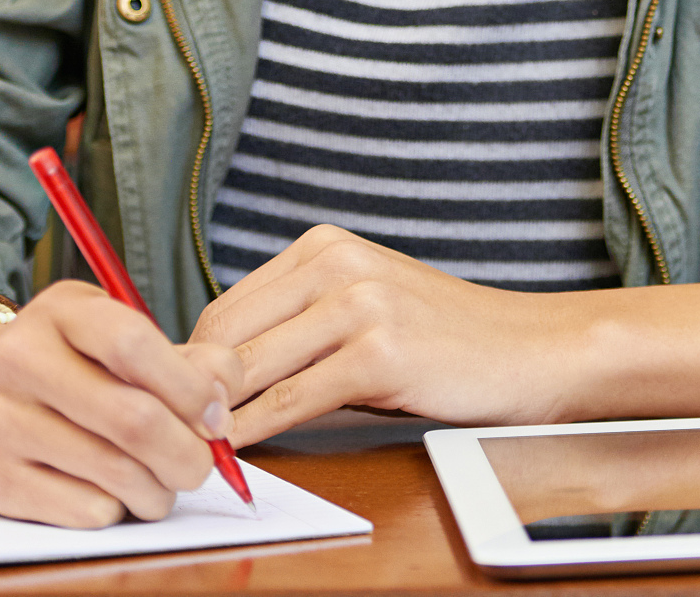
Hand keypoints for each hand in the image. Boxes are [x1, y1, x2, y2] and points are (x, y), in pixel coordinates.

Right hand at [0, 279, 242, 527]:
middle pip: (132, 418)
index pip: (132, 344)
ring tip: (164, 483)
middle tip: (200, 464)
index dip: (188, 386)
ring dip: (160, 489)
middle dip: (187, 453)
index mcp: (61, 312)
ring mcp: (2, 423)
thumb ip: (179, 357)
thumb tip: (223, 395)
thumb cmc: (58, 363)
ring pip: (115, 473)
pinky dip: (119, 508)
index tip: (216, 414)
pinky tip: (114, 492)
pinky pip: (86, 509)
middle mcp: (21, 360)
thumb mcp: (109, 334)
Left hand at [190, 224, 586, 444]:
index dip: (190, 361)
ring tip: (192, 447)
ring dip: (213, 415)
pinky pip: (290, 402)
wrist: (530, 350)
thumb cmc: (444, 338)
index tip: (173, 402)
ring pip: (250, 368)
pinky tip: (238, 451)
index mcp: (325, 246)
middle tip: (169, 433)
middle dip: (191, 390)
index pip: (225, 306)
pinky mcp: (379, 354)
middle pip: (226, 335)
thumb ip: (297, 324)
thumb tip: (213, 369)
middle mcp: (337, 264)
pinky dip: (253, 432)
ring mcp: (359, 306)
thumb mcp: (364, 307)